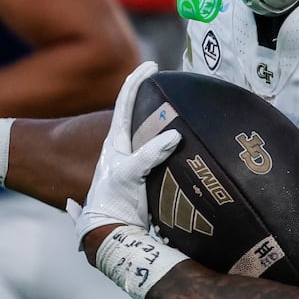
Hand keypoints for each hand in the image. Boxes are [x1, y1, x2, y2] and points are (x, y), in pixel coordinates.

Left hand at [75, 61, 180, 244]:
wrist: (110, 233)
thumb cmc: (111, 202)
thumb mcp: (127, 175)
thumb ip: (149, 155)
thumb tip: (175, 135)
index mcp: (116, 142)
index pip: (124, 102)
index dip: (137, 81)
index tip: (151, 65)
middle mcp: (125, 148)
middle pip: (140, 116)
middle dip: (155, 99)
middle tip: (175, 86)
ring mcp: (136, 163)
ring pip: (152, 135)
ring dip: (167, 123)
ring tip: (186, 113)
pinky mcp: (148, 178)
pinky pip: (164, 156)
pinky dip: (175, 147)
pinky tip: (188, 148)